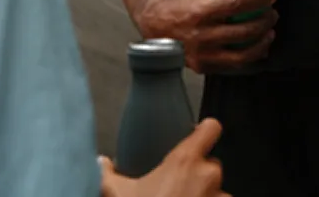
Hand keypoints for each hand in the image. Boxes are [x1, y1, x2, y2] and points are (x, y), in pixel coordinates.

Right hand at [99, 119, 228, 196]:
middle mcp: (208, 178)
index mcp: (185, 161)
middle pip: (212, 164)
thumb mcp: (117, 194)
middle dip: (199, 174)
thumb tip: (100, 163)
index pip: (211, 128)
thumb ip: (107, 174)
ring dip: (206, 196)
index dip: (204, 131)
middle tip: (178, 187)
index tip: (196, 137)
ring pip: (217, 191)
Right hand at [139, 0, 277, 73]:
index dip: (257, 0)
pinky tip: (259, 48)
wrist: (154, 25)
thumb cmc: (178, 1)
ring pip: (242, 54)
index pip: (235, 5)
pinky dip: (250, 58)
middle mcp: (201, 34)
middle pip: (243, 31)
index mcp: (199, 10)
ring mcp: (203, 53)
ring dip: (262, 42)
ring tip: (270, 31)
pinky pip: (233, 66)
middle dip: (264, 21)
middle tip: (272, 13)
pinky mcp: (203, 66)